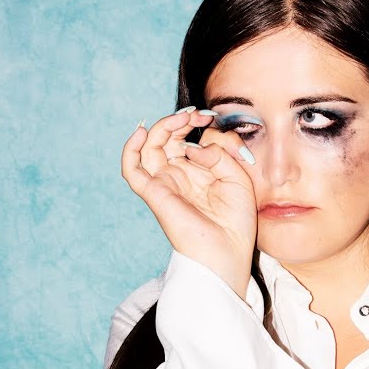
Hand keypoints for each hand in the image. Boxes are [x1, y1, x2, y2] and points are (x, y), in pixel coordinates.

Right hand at [121, 107, 258, 294]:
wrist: (228, 253)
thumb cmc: (236, 222)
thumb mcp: (238, 178)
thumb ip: (218, 155)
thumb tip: (192, 147)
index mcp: (197, 173)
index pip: (186, 139)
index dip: (195, 124)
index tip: (209, 117)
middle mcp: (178, 176)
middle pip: (166, 139)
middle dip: (179, 121)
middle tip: (197, 116)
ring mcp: (164, 184)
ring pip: (149, 147)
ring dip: (162, 127)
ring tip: (181, 119)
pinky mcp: (154, 193)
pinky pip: (131, 170)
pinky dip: (130, 149)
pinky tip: (142, 132)